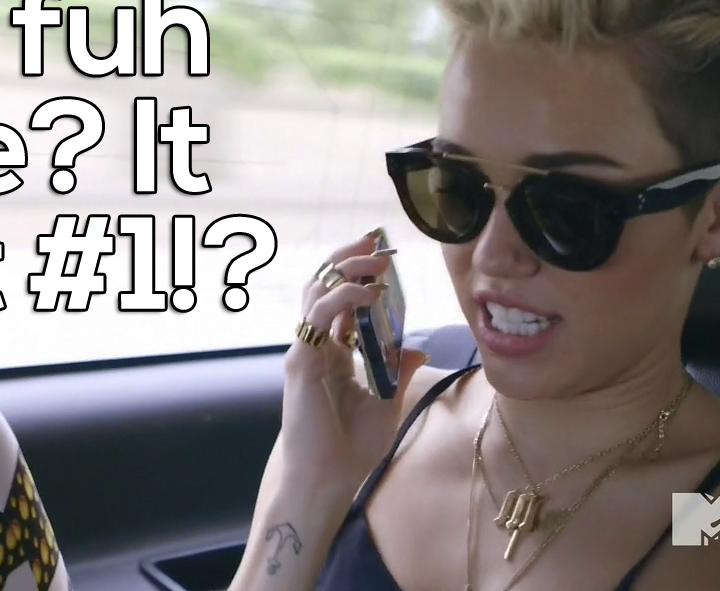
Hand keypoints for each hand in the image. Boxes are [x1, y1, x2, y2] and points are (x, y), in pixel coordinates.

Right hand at [279, 232, 427, 493]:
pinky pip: (318, 317)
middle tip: (375, 241)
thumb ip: (398, 370)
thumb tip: (418, 346)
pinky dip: (342, 299)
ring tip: (375, 259)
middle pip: (322, 286)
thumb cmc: (351, 447)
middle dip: (347, 258)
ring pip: (316, 293)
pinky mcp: (301, 361)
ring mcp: (305, 351)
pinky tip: (369, 294)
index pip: (339, 301)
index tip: (382, 255)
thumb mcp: (388, 401)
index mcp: (332, 353)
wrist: (328, 478)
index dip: (358, 275)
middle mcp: (316, 346)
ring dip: (345, 270)